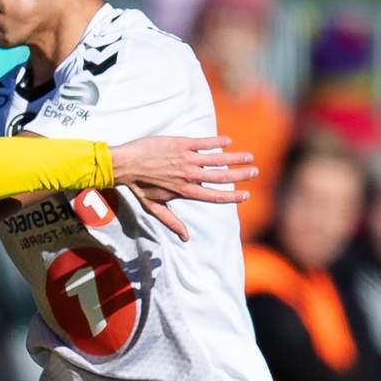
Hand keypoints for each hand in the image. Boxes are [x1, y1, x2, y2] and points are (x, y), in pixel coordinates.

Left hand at [107, 135, 255, 240]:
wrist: (125, 164)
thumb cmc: (139, 186)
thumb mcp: (153, 208)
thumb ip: (171, 222)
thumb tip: (185, 239)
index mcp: (184, 192)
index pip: (214, 196)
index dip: (232, 197)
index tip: (246, 195)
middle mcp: (188, 176)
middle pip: (221, 177)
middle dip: (241, 175)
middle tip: (256, 172)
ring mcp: (186, 159)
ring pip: (217, 159)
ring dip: (235, 158)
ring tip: (250, 157)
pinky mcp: (181, 144)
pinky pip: (204, 142)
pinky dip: (217, 142)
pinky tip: (229, 141)